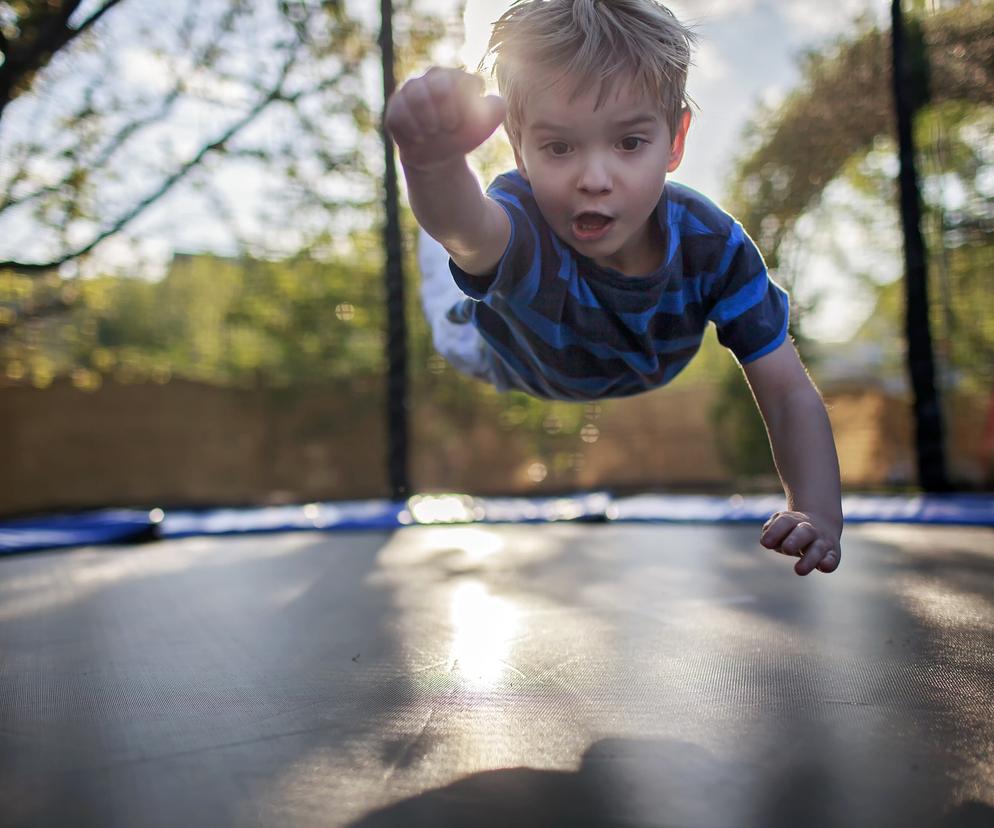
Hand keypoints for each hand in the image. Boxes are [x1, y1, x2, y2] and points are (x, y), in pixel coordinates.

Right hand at [385, 67, 505, 169]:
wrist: (440, 156)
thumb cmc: (463, 134)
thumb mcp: (486, 124)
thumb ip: (497, 108)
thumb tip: (491, 100)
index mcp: (455, 77)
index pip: (461, 82)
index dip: (462, 108)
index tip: (462, 122)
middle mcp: (432, 78)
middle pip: (438, 87)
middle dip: (446, 114)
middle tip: (449, 127)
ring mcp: (410, 91)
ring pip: (415, 97)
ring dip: (427, 121)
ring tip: (433, 132)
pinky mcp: (395, 108)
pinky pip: (398, 114)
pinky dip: (411, 130)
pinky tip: (419, 138)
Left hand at [760, 510, 841, 575]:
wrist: (821, 525)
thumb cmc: (791, 531)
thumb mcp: (779, 527)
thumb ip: (771, 531)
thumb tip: (767, 541)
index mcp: (793, 520)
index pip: (784, 522)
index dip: (775, 531)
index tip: (765, 543)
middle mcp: (809, 529)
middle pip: (804, 532)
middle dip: (795, 540)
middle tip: (786, 550)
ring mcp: (822, 541)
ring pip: (818, 548)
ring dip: (809, 559)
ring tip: (799, 570)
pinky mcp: (832, 554)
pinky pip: (832, 558)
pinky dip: (829, 563)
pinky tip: (823, 567)